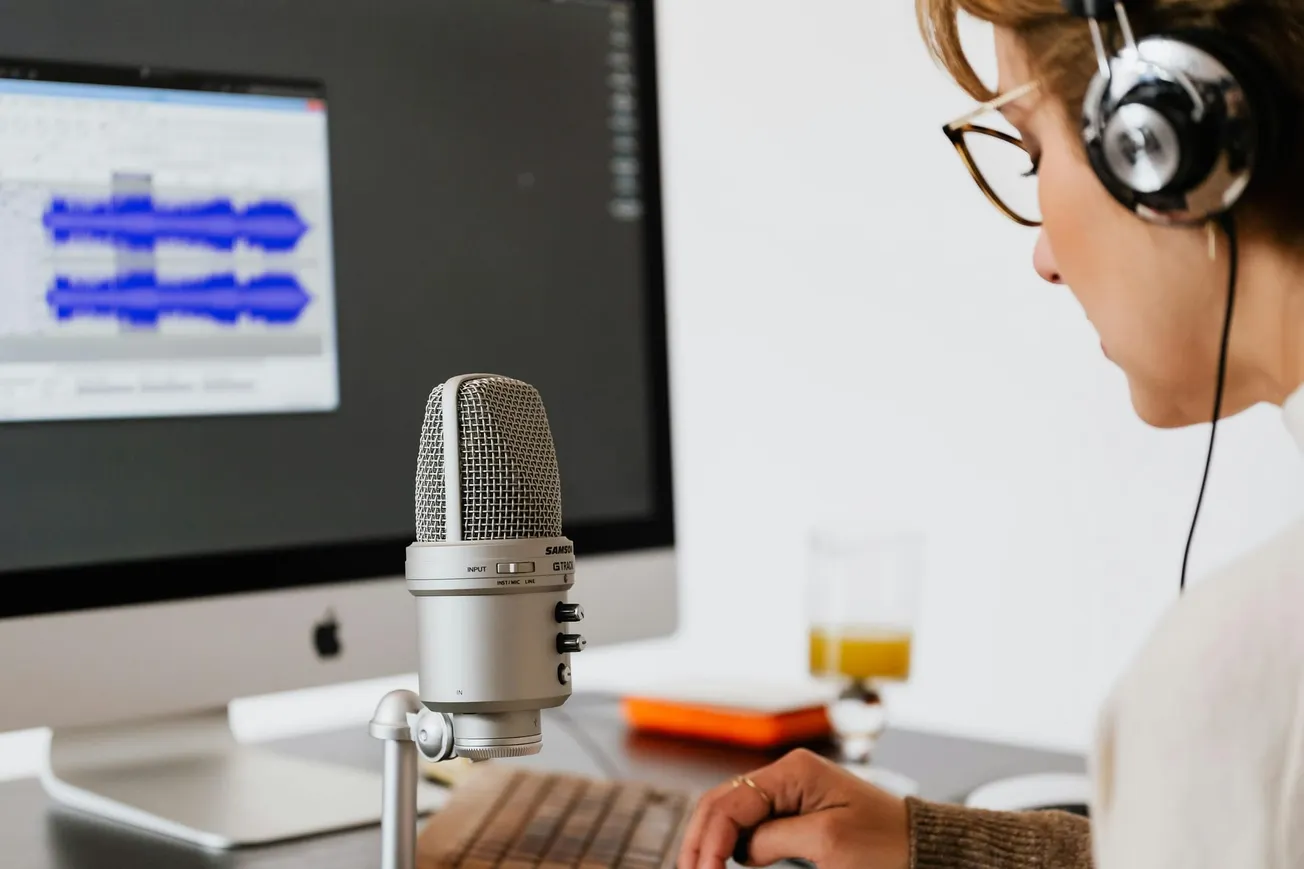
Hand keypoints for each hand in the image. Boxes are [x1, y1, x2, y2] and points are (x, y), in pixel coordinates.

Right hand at [677, 749, 908, 868]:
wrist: (924, 847)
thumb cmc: (888, 842)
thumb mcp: (829, 841)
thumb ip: (775, 838)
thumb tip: (740, 850)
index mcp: (793, 771)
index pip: (730, 803)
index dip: (708, 841)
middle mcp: (786, 775)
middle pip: (722, 804)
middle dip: (700, 840)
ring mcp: (790, 793)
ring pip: (732, 815)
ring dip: (711, 843)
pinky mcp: (797, 813)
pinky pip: (752, 826)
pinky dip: (732, 846)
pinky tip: (722, 864)